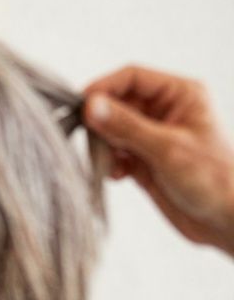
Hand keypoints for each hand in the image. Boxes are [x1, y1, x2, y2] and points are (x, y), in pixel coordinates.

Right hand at [83, 66, 233, 256]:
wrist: (225, 221)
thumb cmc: (214, 180)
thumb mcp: (167, 149)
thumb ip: (126, 126)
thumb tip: (91, 106)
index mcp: (180, 94)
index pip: (132, 78)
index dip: (104, 89)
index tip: (81, 107)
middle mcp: (165, 111)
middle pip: (117, 103)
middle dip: (102, 122)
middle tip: (93, 141)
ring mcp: (153, 135)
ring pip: (111, 129)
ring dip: (104, 146)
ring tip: (111, 164)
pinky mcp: (144, 159)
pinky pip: (114, 152)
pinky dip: (109, 162)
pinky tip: (119, 175)